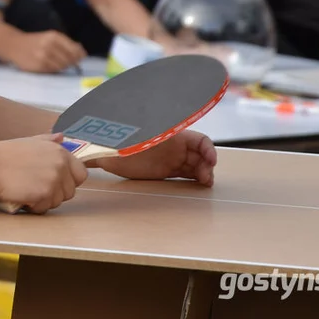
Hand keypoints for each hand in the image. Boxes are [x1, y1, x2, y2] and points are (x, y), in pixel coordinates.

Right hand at [0, 133, 88, 213]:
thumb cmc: (7, 153)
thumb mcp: (31, 141)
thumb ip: (49, 140)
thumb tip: (61, 137)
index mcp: (60, 152)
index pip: (81, 174)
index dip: (69, 180)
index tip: (55, 181)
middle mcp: (61, 165)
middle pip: (70, 191)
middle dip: (56, 193)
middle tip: (37, 187)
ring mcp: (54, 180)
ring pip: (58, 201)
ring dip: (44, 200)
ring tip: (28, 191)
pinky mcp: (45, 194)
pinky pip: (45, 207)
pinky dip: (34, 206)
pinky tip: (23, 196)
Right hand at [7, 30, 86, 73]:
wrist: (14, 45)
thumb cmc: (35, 41)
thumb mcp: (50, 37)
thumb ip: (66, 43)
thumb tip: (82, 51)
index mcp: (54, 36)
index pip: (74, 48)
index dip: (80, 55)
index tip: (81, 57)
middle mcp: (49, 45)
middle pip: (70, 58)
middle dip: (72, 62)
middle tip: (70, 62)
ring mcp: (44, 56)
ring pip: (62, 66)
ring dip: (63, 66)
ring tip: (58, 63)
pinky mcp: (39, 66)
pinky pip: (53, 70)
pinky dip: (55, 69)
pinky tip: (50, 65)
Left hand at [95, 131, 216, 186]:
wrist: (107, 155)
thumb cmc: (115, 143)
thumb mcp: (123, 139)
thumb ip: (131, 137)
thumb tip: (119, 135)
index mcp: (167, 134)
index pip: (195, 137)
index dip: (207, 148)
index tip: (211, 160)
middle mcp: (172, 144)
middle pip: (199, 152)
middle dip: (207, 163)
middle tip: (205, 178)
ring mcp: (171, 157)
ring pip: (196, 163)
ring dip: (205, 171)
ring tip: (205, 182)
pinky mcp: (168, 170)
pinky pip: (189, 172)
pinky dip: (198, 177)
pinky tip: (201, 184)